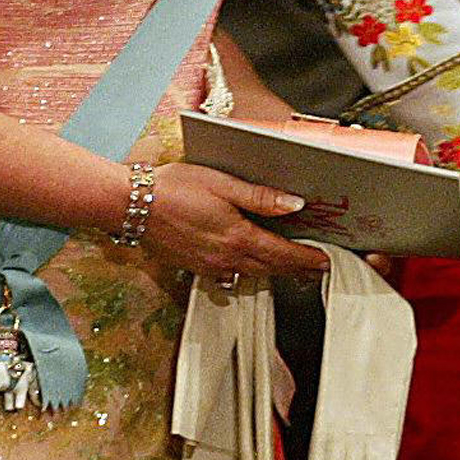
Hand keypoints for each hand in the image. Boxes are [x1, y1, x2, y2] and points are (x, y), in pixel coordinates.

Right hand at [144, 162, 328, 279]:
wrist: (131, 206)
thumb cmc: (175, 187)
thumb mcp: (222, 183)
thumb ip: (260, 197)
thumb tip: (295, 205)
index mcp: (237, 237)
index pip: (283, 253)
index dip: (307, 258)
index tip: (327, 261)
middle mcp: (226, 258)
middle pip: (271, 269)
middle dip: (298, 270)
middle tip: (319, 269)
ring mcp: (209, 265)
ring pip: (252, 274)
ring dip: (275, 272)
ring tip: (294, 270)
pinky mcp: (195, 266)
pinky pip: (230, 275)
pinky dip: (249, 273)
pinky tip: (250, 268)